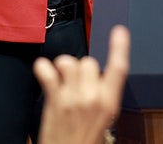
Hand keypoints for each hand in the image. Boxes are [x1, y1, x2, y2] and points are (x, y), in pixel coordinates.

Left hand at [35, 25, 129, 143]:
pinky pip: (46, 70)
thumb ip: (99, 96)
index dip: (120, 47)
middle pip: (88, 61)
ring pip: (68, 61)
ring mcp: (73, 98)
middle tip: (75, 82)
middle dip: (80, 67)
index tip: (119, 30)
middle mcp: (93, 97)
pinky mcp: (54, 100)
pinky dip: (42, 68)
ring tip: (61, 79)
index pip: (119, 69)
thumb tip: (91, 77)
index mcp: (109, 103)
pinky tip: (44, 74)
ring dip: (63, 66)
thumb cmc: (86, 140)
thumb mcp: (103, 119)